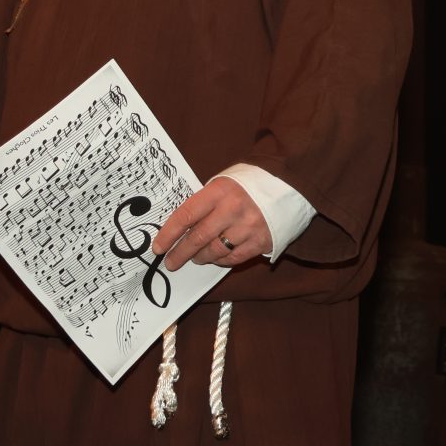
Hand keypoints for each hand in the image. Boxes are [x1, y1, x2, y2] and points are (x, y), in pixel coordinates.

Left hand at [151, 176, 270, 269]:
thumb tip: (182, 225)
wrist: (287, 185)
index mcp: (220, 191)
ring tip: (195, 258)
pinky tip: (216, 257)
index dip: (169, 233)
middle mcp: (233, 209)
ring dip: (200, 257)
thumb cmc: (248, 184)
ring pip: (215, 251)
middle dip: (180, 253)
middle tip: (171, 262)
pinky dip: (221, 260)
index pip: (186, 215)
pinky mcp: (261, 241)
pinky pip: (233, 258)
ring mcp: (248, 227)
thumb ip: (204, 202)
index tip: (158, 246)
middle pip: (198, 238)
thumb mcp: (223, 183)